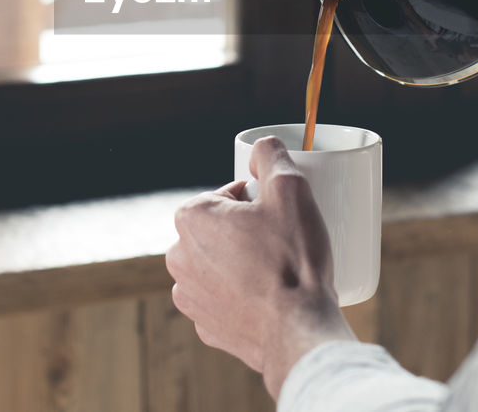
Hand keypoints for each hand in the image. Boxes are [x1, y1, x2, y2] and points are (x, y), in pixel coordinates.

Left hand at [166, 137, 355, 397]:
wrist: (298, 331)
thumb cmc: (293, 259)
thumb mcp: (290, 188)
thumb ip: (271, 154)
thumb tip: (260, 147)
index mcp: (191, 218)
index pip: (228, 194)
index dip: (259, 201)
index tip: (280, 217)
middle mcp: (179, 257)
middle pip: (221, 228)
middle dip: (248, 231)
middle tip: (283, 242)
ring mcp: (190, 296)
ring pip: (220, 264)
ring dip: (243, 262)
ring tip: (278, 271)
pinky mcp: (206, 327)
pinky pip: (224, 298)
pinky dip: (243, 295)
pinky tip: (270, 298)